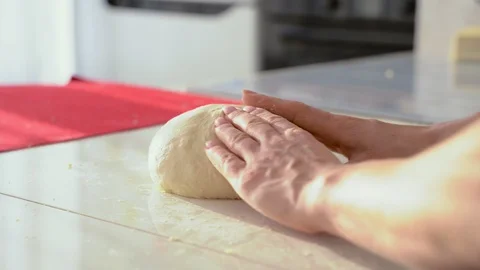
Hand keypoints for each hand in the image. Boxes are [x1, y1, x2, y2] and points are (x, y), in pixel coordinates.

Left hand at [205, 106, 340, 232]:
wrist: (325, 194)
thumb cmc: (337, 186)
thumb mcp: (331, 161)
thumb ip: (318, 160)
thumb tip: (317, 168)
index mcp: (297, 137)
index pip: (273, 120)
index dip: (259, 113)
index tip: (251, 108)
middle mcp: (275, 143)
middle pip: (251, 124)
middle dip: (238, 116)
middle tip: (228, 110)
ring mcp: (259, 159)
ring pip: (236, 139)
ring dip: (224, 129)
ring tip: (216, 122)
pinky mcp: (246, 177)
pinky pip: (225, 161)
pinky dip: (216, 151)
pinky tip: (209, 145)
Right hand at [242, 90, 434, 161]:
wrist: (428, 152)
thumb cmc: (402, 157)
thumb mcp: (368, 162)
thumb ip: (340, 162)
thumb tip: (315, 168)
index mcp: (339, 128)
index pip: (298, 113)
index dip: (270, 106)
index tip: (246, 97)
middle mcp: (338, 127)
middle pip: (296, 116)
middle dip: (269, 110)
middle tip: (241, 106)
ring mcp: (344, 134)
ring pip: (304, 124)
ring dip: (280, 120)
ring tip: (255, 119)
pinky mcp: (352, 142)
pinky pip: (318, 134)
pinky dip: (299, 131)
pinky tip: (290, 138)